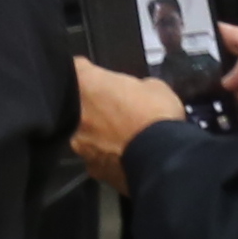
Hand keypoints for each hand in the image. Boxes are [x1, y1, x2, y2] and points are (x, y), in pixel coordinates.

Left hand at [70, 59, 192, 191]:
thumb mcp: (153, 86)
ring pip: (85, 135)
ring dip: (99, 134)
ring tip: (124, 138)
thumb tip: (135, 92)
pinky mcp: (93, 170)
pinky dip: (108, 157)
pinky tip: (126, 156)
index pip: (76, 69)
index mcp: (86, 84)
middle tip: (116, 110)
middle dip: (93, 107)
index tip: (99, 80)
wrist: (163, 160)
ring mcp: (79, 144)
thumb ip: (135, 85)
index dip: (89, 74)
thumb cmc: (157, 114)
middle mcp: (74, 114)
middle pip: (77, 105)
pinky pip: (98, 159)